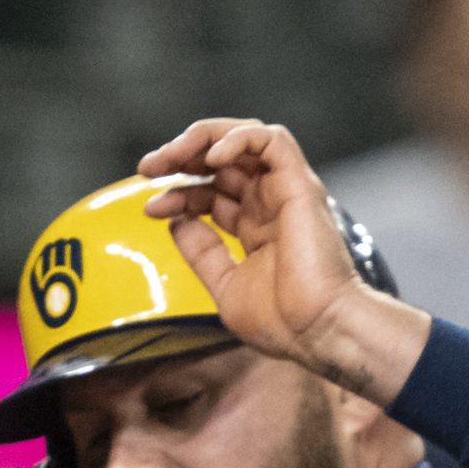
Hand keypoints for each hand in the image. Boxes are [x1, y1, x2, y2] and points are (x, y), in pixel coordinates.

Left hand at [133, 117, 431, 399]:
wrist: (319, 331)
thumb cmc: (283, 322)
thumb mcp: (225, 285)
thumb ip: (202, 252)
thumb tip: (176, 222)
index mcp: (257, 228)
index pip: (212, 192)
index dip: (179, 193)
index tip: (151, 209)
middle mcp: (272, 204)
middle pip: (224, 159)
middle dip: (181, 156)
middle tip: (149, 167)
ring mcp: (287, 191)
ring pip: (247, 137)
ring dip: (204, 138)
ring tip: (173, 156)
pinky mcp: (300, 185)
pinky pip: (271, 141)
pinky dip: (238, 139)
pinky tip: (212, 158)